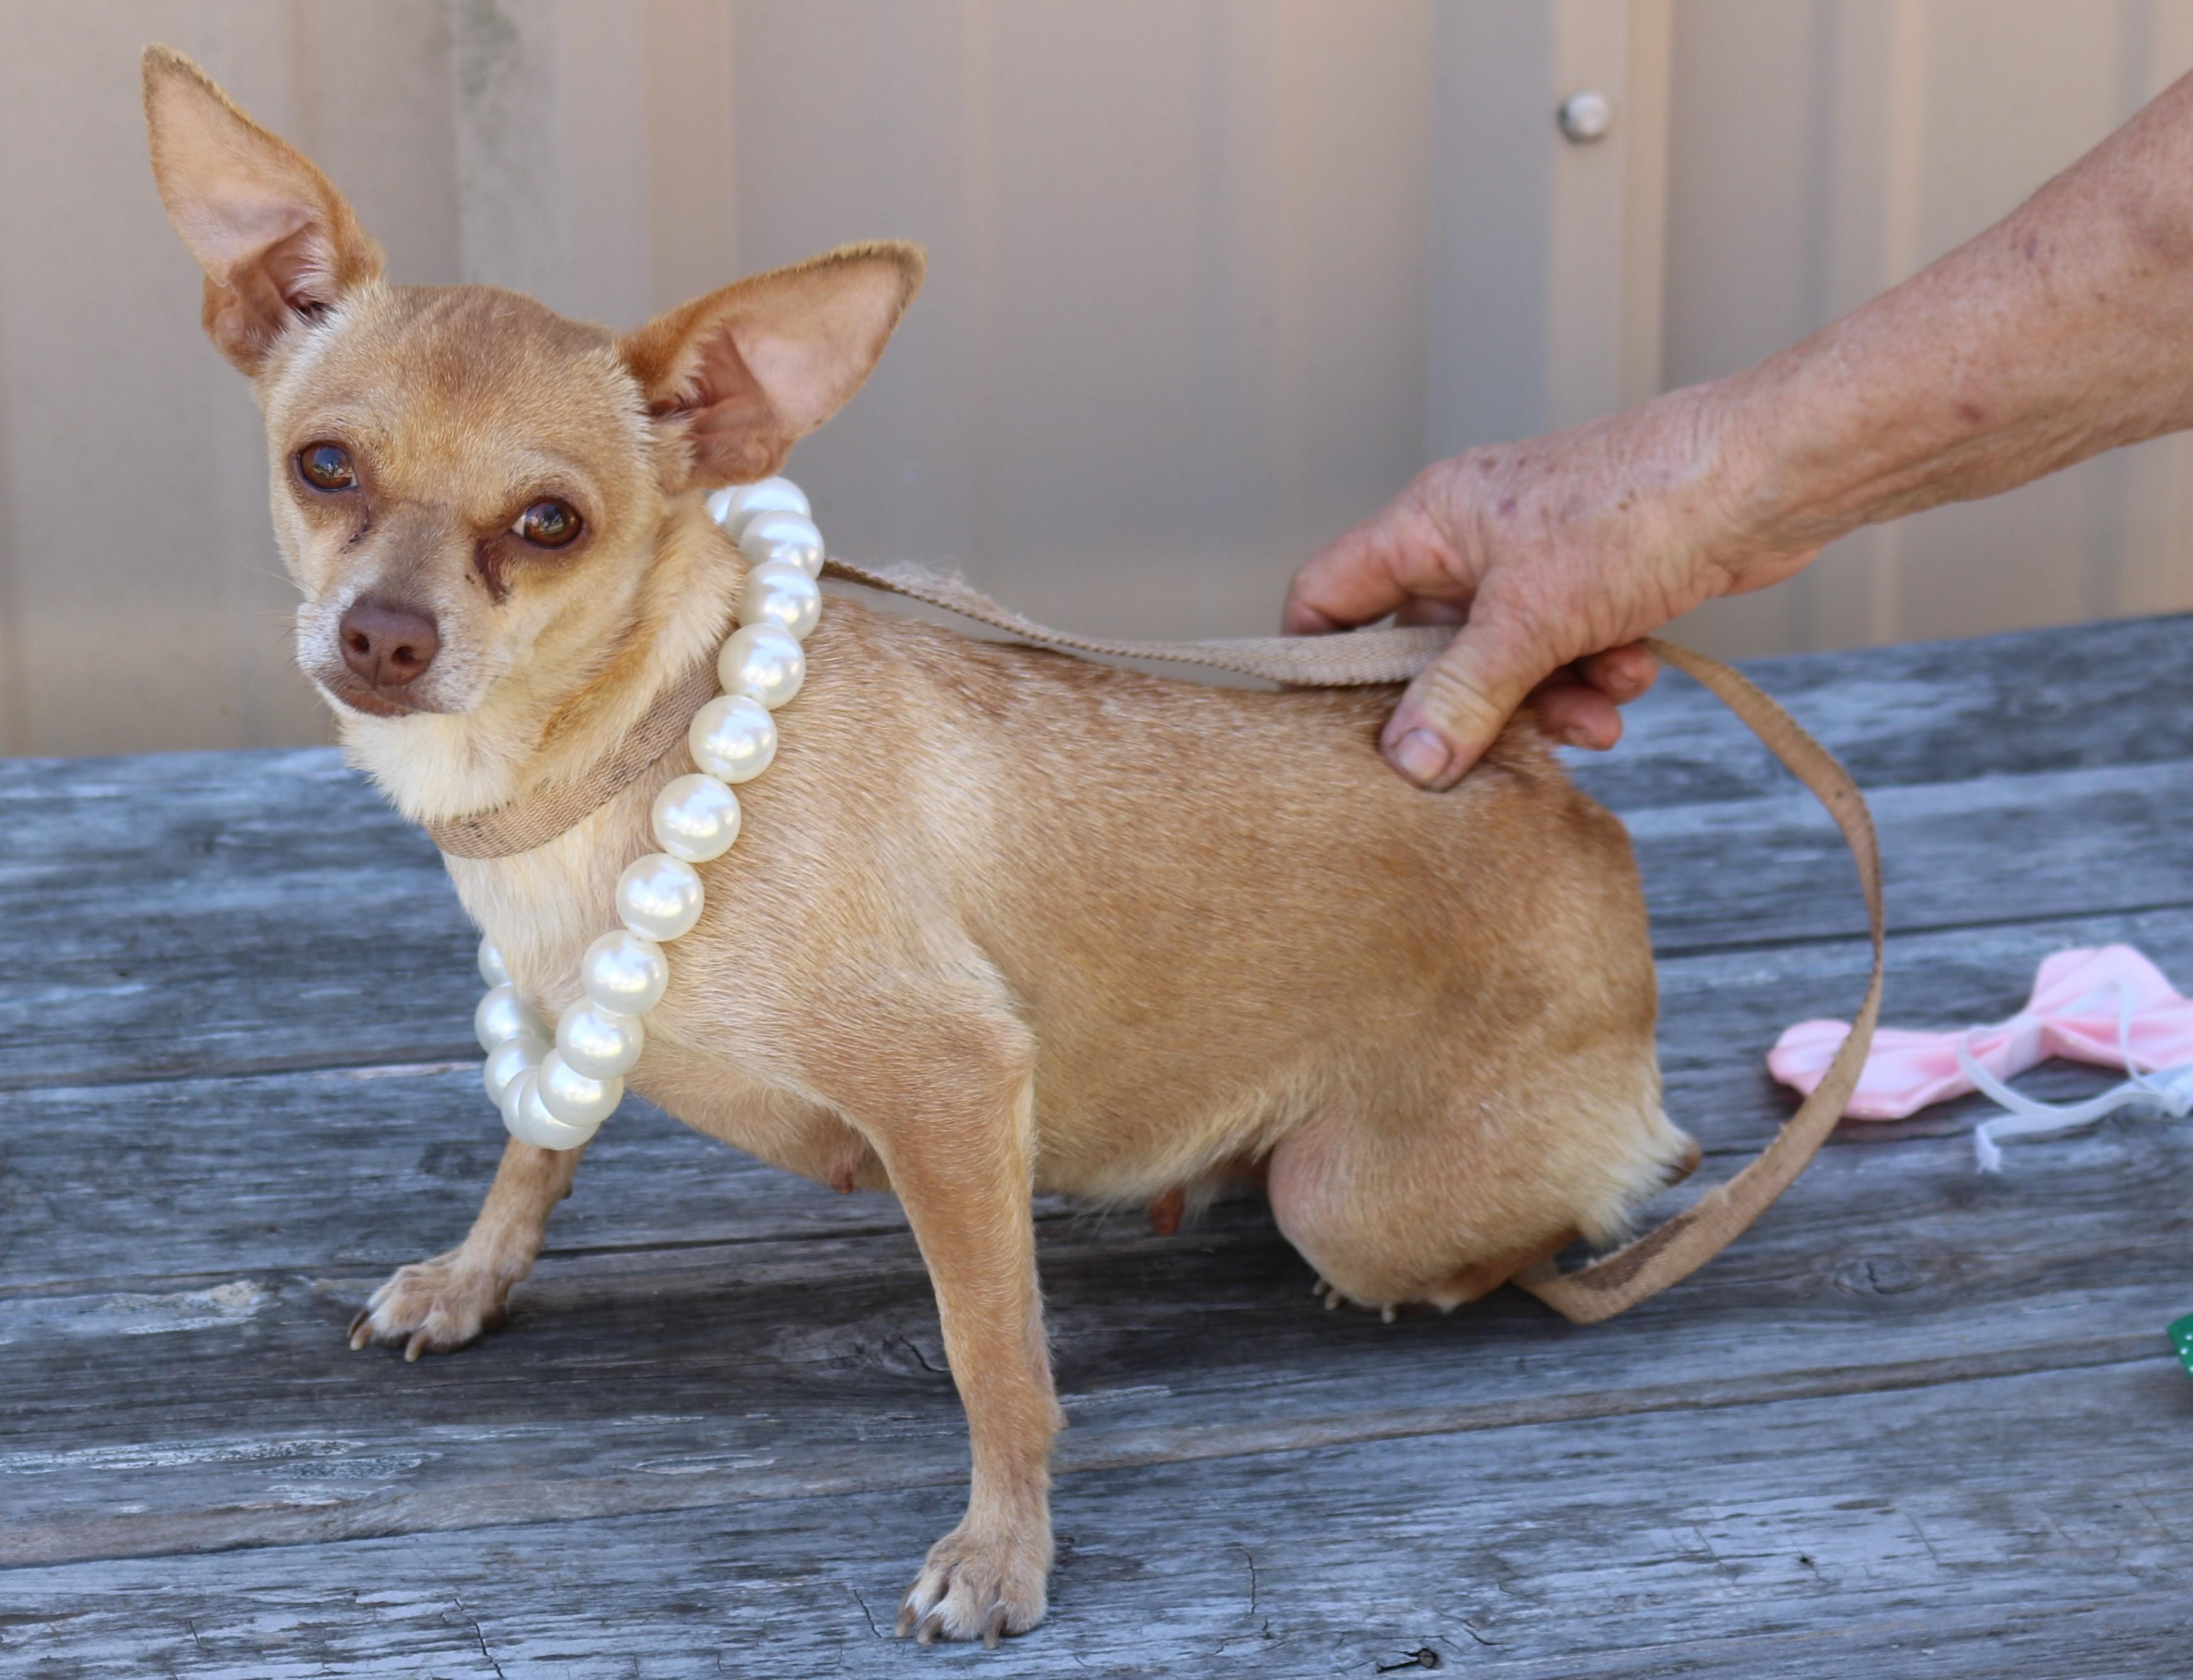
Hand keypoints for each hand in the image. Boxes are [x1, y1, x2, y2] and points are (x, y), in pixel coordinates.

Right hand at [1284, 387, 1813, 788]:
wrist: (1766, 478)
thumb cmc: (1639, 511)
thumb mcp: (1532, 620)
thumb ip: (1462, 694)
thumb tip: (1407, 761)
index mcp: (1429, 524)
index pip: (1328, 594)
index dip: (1316, 659)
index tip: (1334, 728)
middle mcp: (1471, 541)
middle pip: (1426, 650)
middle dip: (1470, 704)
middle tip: (1500, 745)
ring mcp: (1533, 564)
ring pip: (1503, 663)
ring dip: (1547, 699)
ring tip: (1598, 711)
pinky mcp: (1592, 584)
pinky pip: (1564, 653)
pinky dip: (1594, 673)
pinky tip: (1633, 669)